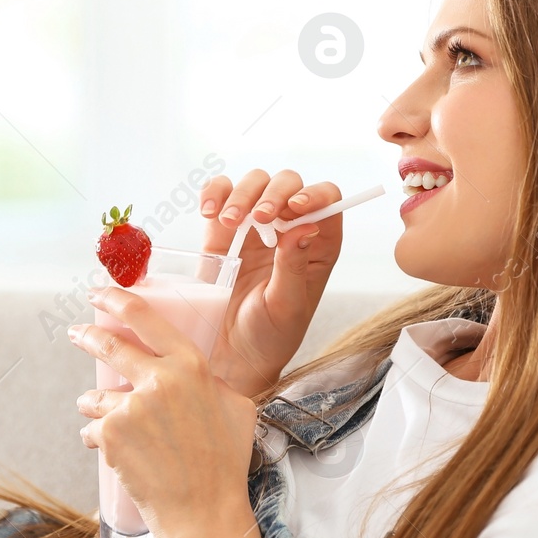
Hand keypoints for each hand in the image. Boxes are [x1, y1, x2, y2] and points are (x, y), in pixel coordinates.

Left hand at [70, 284, 258, 537]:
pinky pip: (92, 430)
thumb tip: (199, 373)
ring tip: (111, 423)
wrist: (203, 513)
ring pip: (96, 396)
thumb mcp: (237, 408)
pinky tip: (117, 454)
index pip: (145, 317)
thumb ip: (214, 382)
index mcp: (192, 366)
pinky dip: (98, 439)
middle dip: (87, 336)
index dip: (116, 299)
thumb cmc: (225, 463)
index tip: (100, 293)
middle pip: (109, 345)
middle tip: (77, 333)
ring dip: (96, 406)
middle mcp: (159, 380)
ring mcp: (131, 407)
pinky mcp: (110, 436)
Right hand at [197, 169, 343, 398]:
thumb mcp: (286, 306)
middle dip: (272, 192)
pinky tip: (209, 211)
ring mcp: (254, 227)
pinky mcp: (222, 230)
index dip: (315, 195)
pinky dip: (214, 193)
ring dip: (241, 194)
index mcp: (317, 246)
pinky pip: (220, 194)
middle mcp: (289, 229)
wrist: (231, 355)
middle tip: (258, 217)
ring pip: (254, 183)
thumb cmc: (269, 337)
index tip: (295, 209)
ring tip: (227, 221)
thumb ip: (293, 266)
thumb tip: (306, 227)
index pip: (328, 200)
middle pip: (288, 183)